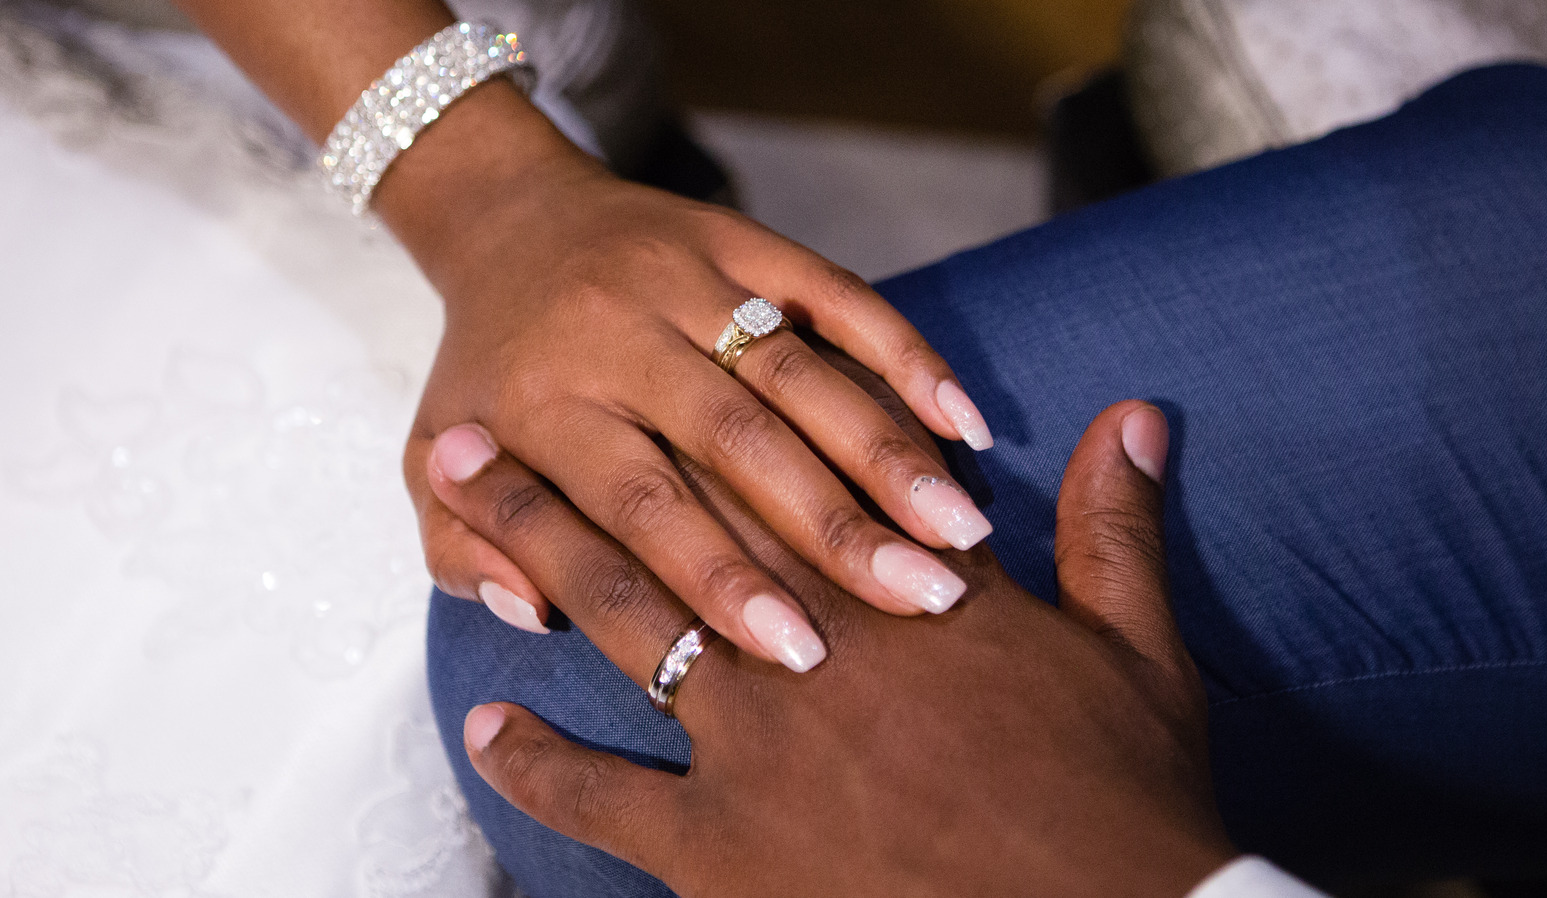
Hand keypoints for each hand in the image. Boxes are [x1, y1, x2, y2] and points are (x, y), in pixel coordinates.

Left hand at [392, 84, 994, 670]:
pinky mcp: (742, 238)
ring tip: (961, 529)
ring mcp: (686, 277)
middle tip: (920, 600)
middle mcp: (617, 335)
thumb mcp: (428, 463)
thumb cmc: (483, 373)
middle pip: (738, 440)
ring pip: (798, 369)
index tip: (797, 652)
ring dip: (885, 449)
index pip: (642, 505)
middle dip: (833, 525)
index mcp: (544, 405)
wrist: (507, 219)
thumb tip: (534, 614)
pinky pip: (834, 289)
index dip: (720, 579)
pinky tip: (961, 418)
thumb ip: (463, 548)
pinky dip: (903, 349)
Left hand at [429, 384, 1237, 895]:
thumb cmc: (1114, 792)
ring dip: (536, 552)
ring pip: (622, 619)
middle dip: (571, 463)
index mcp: (892, 580)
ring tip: (467, 501)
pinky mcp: (718, 843)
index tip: (622, 360)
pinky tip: (489, 730)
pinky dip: (540, 764)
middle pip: (672, 519)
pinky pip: (602, 796)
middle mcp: (804, 636)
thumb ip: (1112, 524)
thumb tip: (1135, 417)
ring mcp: (750, 738)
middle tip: (480, 424)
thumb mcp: (1134, 649)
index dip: (694, 412)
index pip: (779, 471)